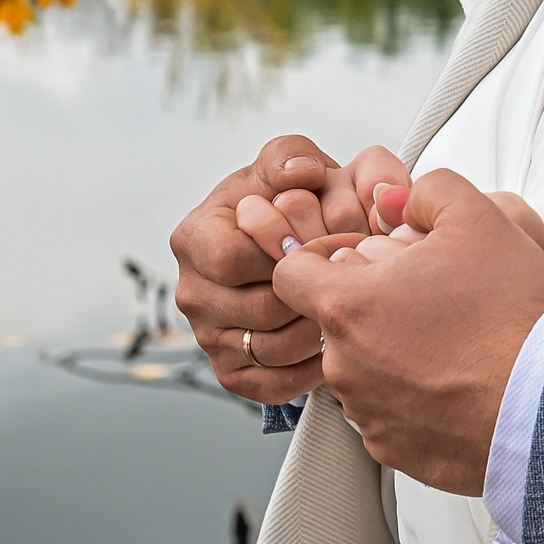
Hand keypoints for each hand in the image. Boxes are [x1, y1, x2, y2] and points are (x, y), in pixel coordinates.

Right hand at [171, 135, 385, 401]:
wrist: (294, 239)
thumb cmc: (291, 200)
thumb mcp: (288, 163)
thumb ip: (291, 157)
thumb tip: (301, 177)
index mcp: (194, 237)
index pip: (232, 259)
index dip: (284, 255)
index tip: (320, 243)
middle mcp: (193, 291)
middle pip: (260, 309)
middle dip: (313, 294)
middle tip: (350, 279)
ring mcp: (208, 337)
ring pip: (273, 349)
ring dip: (319, 330)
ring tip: (346, 304)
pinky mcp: (232, 373)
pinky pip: (274, 386)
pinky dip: (312, 368)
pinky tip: (336, 340)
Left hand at [272, 170, 543, 491]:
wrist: (543, 405)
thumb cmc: (509, 318)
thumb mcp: (480, 220)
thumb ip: (429, 191)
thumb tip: (396, 199)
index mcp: (347, 305)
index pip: (291, 273)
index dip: (323, 255)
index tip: (364, 257)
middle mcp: (343, 365)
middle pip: (336, 320)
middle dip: (374, 302)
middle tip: (431, 294)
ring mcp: (366, 412)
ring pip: (363, 367)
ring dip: (395, 350)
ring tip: (454, 340)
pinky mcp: (394, 448)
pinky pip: (390, 412)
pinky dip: (416, 396)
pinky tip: (459, 380)